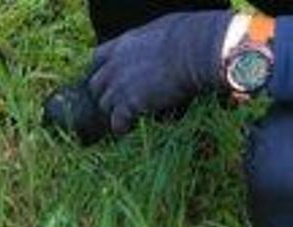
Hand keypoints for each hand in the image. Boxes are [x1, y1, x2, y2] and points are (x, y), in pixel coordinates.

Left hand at [88, 11, 232, 134]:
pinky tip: (131, 128)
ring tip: (129, 117)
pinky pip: (117, 123)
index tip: (111, 78)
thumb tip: (155, 46)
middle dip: (106, 93)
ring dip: (115, 111)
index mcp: (122, 45)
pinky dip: (123, 127)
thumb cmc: (189, 36)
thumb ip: (148, 43)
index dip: (103, 69)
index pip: (98, 58)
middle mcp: (114, 65)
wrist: (197, 50)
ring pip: (105, 105)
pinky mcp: (128, 105)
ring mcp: (119, 86)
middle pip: (96, 85)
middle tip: (120, 101)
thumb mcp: (161, 31)